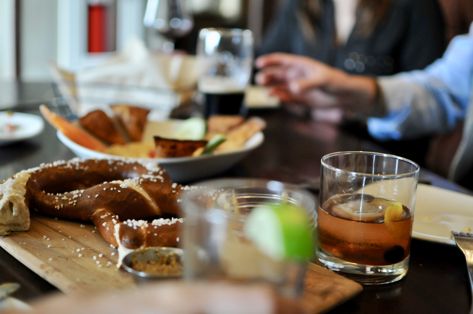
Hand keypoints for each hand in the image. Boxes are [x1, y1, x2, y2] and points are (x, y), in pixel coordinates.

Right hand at [255, 53, 378, 113]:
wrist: (344, 96)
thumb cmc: (335, 82)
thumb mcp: (322, 80)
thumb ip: (307, 83)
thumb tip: (292, 87)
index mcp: (300, 65)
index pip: (281, 60)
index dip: (269, 60)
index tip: (258, 63)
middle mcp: (295, 75)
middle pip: (276, 73)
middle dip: (267, 75)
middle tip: (260, 80)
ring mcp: (296, 87)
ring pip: (278, 85)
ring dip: (270, 87)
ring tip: (265, 91)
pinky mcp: (298, 99)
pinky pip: (285, 97)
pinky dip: (278, 97)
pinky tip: (274, 98)